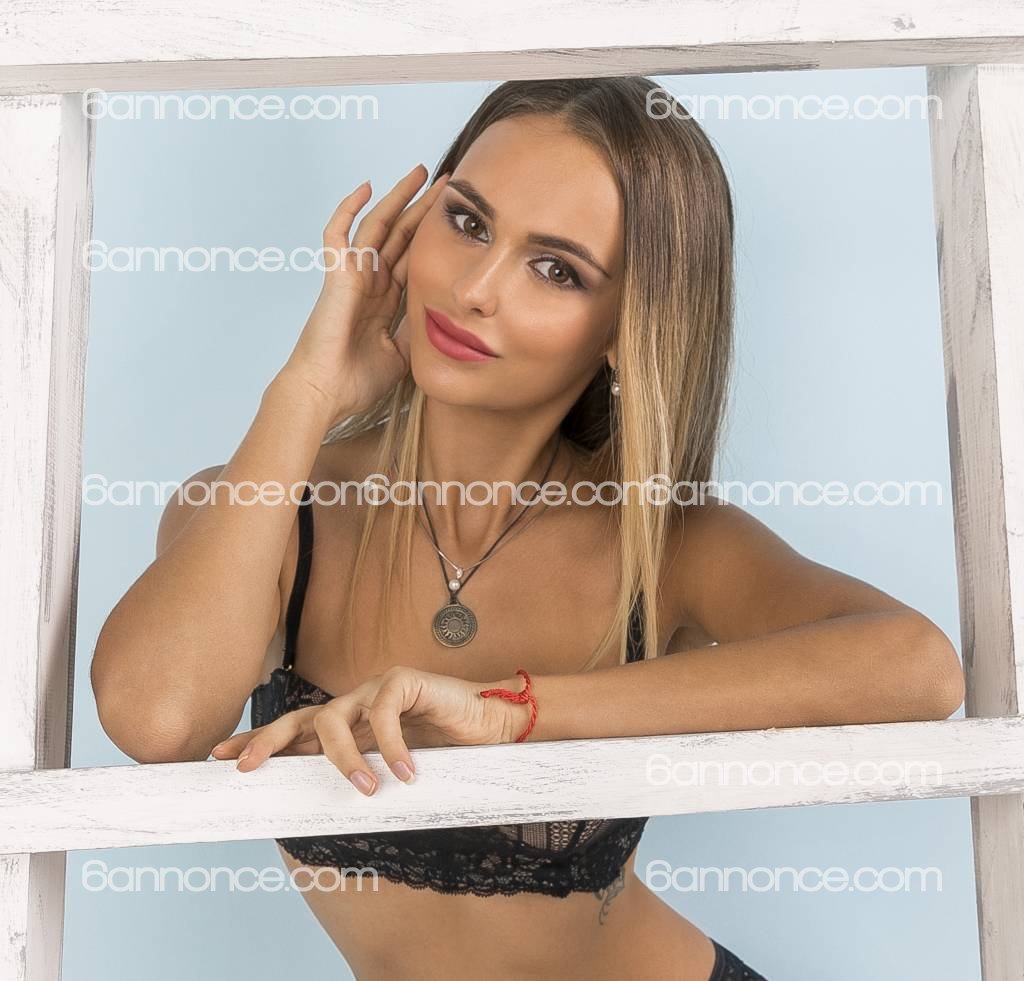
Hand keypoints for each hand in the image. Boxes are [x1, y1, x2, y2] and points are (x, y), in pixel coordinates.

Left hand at [210, 666, 528, 795]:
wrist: (488, 726)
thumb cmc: (440, 750)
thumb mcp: (389, 769)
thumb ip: (359, 774)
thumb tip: (317, 807)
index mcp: (347, 723)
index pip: (293, 729)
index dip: (258, 741)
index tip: (220, 760)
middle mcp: (354, 703)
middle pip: (298, 716)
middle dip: (267, 740)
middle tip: (246, 768)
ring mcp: (376, 688)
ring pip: (336, 717)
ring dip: (346, 758)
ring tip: (367, 789)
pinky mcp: (404, 680)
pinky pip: (385, 713)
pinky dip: (393, 746)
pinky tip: (408, 772)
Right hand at [275, 164, 449, 429]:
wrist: (326, 394)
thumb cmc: (356, 382)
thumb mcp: (403, 355)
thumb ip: (418, 333)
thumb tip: (442, 320)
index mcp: (385, 302)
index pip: (413, 259)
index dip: (432, 238)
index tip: (455, 220)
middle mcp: (370, 284)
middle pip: (400, 235)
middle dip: (422, 208)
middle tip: (447, 182)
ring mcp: (353, 277)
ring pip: (377, 226)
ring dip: (397, 198)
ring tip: (420, 172)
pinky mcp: (337, 276)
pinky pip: (338, 234)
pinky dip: (348, 209)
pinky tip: (365, 186)